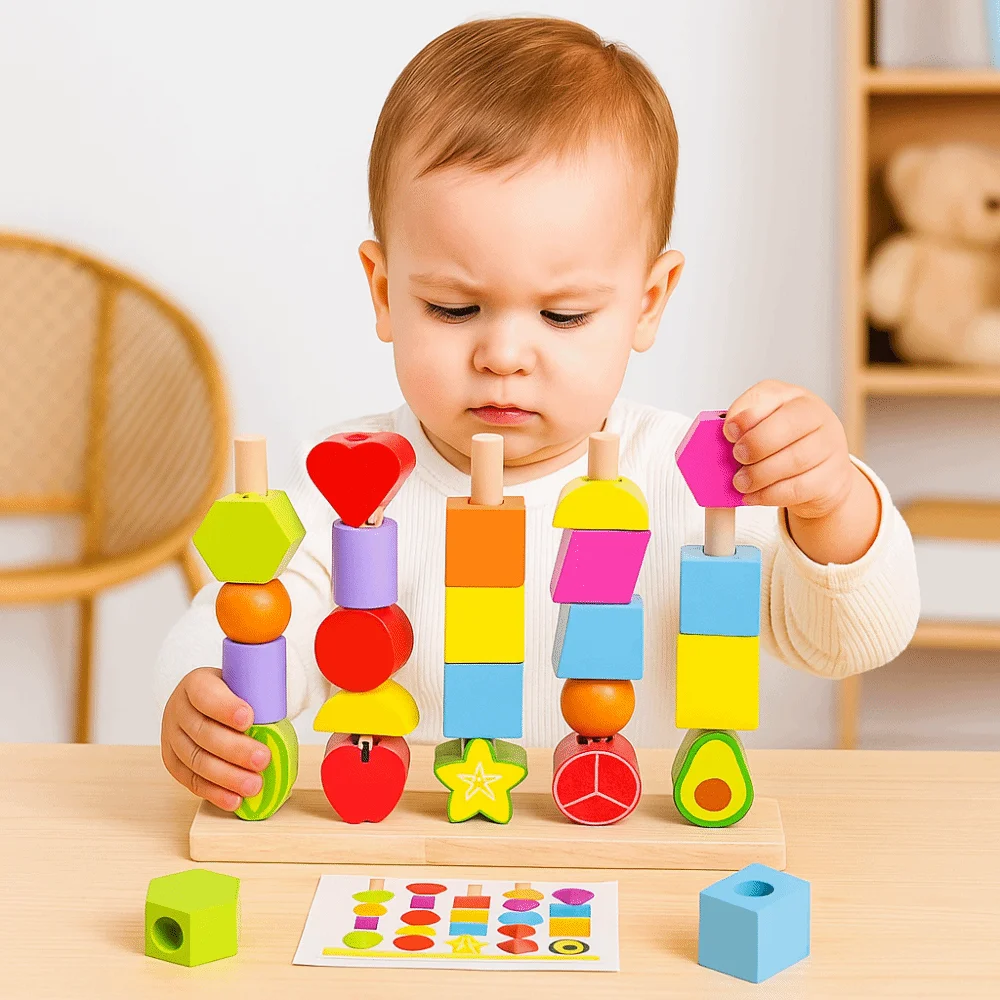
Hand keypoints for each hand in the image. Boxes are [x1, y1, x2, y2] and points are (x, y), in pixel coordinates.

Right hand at [160, 667, 270, 810]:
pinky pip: (191, 781)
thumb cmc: (232, 693)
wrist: (206, 703)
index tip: (249, 719)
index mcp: (195, 684)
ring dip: (227, 776)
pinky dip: (214, 792)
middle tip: (262, 759)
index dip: (225, 708)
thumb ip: (257, 695)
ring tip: (254, 785)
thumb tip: (281, 720)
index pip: (205, 694)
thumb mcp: (242, 683)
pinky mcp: (173, 762)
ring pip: (196, 760)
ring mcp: (172, 738)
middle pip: (203, 733)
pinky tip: (234, 799)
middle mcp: (178, 710)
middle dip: (235, 749)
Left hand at [723, 381, 852, 517]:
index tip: (728, 433)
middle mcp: (816, 415)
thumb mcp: (763, 426)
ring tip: (741, 482)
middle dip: (755, 444)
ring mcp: (829, 446)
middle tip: (737, 457)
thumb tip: (720, 441)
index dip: (745, 416)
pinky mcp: (832, 477)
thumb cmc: (785, 444)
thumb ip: (743, 429)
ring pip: (794, 460)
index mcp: (791, 396)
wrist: (822, 471)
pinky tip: (753, 496)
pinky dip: (770, 495)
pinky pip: (799, 488)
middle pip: (787, 425)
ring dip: (759, 474)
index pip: (768, 396)